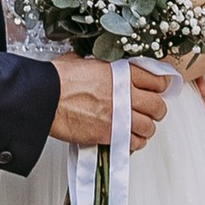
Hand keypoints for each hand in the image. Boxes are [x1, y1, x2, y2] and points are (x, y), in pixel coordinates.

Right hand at [49, 57, 169, 147]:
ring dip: (145, 128)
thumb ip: (98, 65)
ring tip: (138, 128)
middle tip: (151, 111)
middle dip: (156, 110)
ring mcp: (120, 116)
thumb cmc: (57, 80)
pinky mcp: (111, 134)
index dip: (159, 86)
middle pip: (157, 106)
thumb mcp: (82, 61)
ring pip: (149, 127)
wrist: (44, 98)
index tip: (157, 90)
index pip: (156, 80)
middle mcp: (125, 94)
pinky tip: (127, 139)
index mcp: (122, 72)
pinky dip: (133, 143)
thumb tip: (95, 65)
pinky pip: (134, 142)